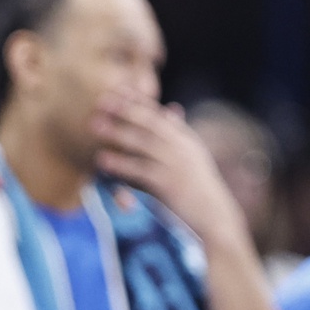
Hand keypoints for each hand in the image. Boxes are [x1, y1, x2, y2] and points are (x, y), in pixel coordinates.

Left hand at [89, 93, 248, 249]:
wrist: (216, 220)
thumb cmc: (200, 192)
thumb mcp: (192, 158)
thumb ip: (178, 135)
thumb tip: (172, 108)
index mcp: (187, 141)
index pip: (160, 115)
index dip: (138, 101)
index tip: (118, 89)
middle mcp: (183, 148)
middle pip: (150, 123)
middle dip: (125, 109)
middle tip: (101, 100)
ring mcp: (177, 165)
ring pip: (143, 143)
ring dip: (116, 132)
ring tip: (93, 124)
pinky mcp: (170, 185)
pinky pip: (140, 171)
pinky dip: (120, 164)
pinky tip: (101, 159)